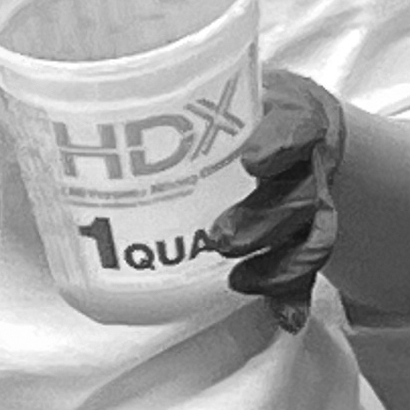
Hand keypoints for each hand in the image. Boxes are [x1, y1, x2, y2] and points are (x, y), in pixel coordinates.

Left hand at [208, 68, 345, 333]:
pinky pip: (307, 268)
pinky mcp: (309, 237)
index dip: (279, 144)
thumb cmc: (252, 108)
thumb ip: (188, 99)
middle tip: (221, 239)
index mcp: (292, 122)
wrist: (312, 128)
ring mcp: (313, 205)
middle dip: (263, 221)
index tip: (253, 159)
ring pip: (308, 237)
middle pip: (297, 196)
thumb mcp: (232, 89)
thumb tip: (96, 110)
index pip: (295, 130)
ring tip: (240, 280)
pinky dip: (295, 296)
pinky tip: (285, 320)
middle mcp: (308, 166)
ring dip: (278, 263)